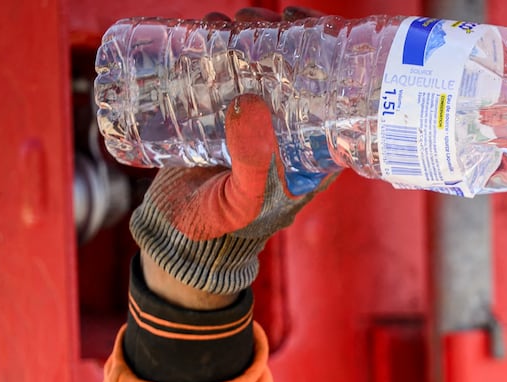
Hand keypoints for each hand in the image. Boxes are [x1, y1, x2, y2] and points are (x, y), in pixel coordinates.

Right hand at [130, 7, 332, 309]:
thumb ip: (250, 164)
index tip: (303, 24)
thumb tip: (250, 104)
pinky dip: (218, 46)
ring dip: (247, 35)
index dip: (324, 54)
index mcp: (311, 152)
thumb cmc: (219, 227)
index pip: (331, 95)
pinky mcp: (221, 114)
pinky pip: (226, 73)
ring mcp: (255, 120)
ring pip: (259, 66)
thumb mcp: (240, 202)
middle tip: (253, 17)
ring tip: (227, 20)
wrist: (175, 235)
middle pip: (294, 71)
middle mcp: (288, 131)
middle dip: (279, 35)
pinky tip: (207, 29)